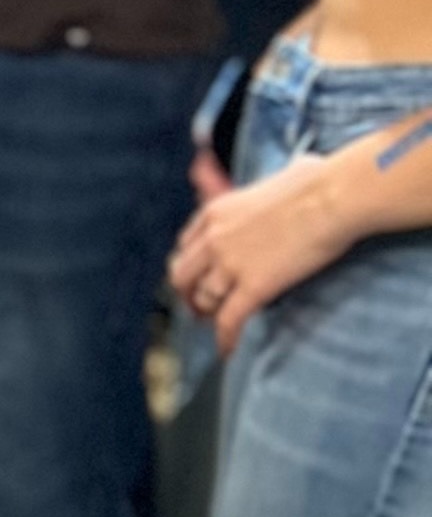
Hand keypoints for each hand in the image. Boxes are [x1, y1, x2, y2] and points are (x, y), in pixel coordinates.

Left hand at [170, 151, 354, 353]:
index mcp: (216, 212)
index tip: (198, 275)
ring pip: (204, 300)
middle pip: (183, 276)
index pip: (186, 245)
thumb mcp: (285, 173)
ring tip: (216, 326)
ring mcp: (230, 265)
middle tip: (199, 306)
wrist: (332, 198)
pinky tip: (227, 350)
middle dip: (188, 293)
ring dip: (209, 315)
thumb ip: (283, 176)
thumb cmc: (319, 182)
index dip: (191, 264)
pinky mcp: (253, 287)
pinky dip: (225, 338)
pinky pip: (229, 320)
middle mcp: (214, 240)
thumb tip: (303, 165)